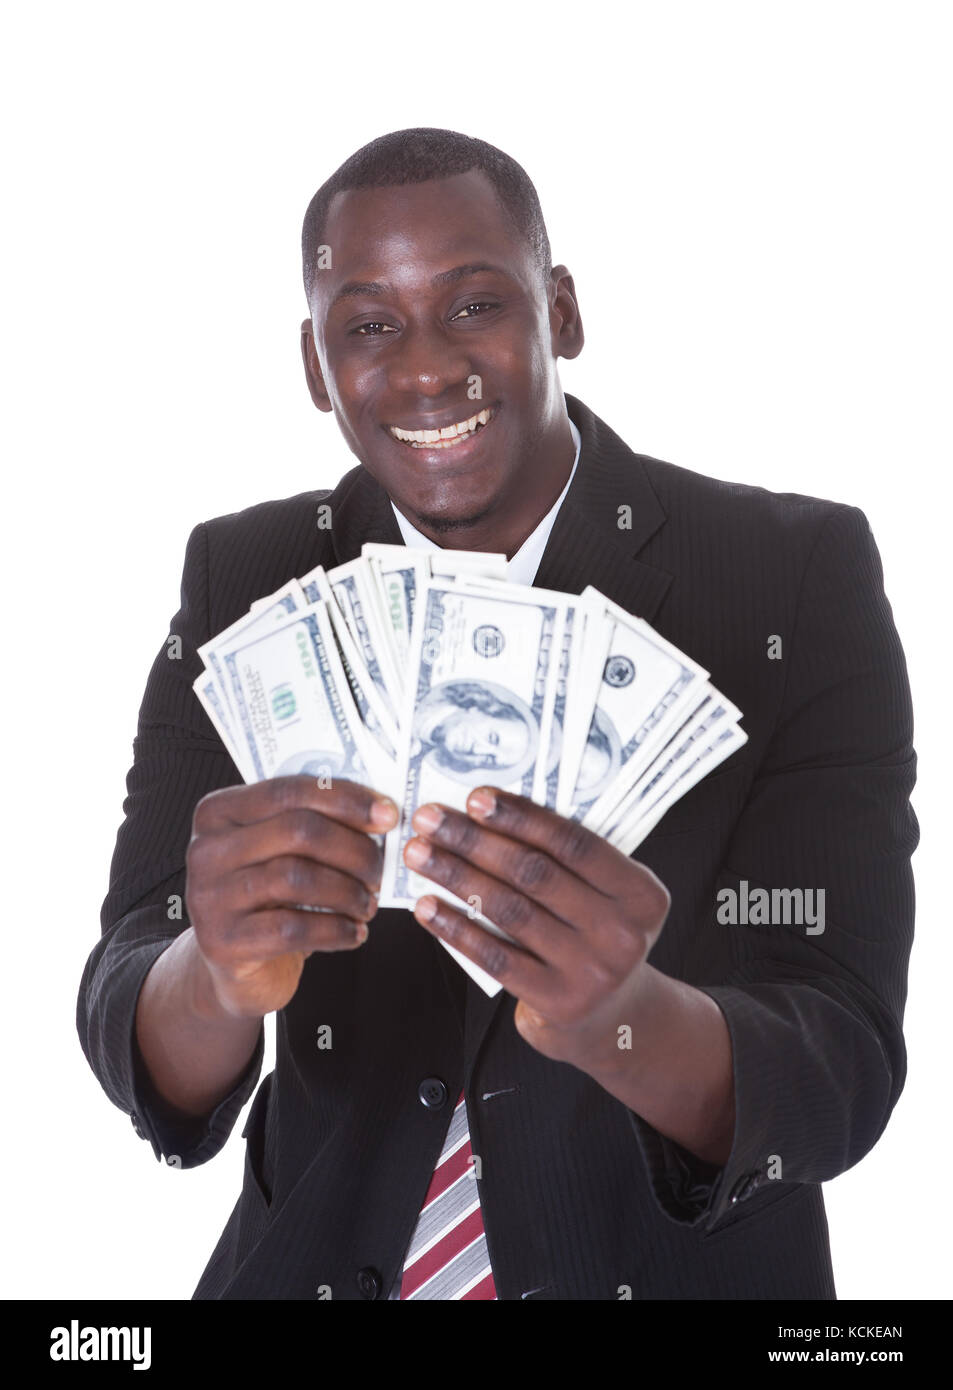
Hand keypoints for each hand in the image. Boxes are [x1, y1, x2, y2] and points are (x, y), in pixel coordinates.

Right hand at [185, 776, 397, 1018]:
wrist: (236, 967)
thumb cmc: (267, 900)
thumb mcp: (278, 854)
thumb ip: (311, 826)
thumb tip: (379, 813)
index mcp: (219, 811)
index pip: (289, 791)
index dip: (346, 800)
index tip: (389, 815)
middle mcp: (205, 849)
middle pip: (298, 831)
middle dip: (353, 849)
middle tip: (380, 870)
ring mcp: (209, 896)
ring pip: (297, 878)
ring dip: (348, 891)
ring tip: (368, 904)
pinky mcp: (221, 942)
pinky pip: (292, 928)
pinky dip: (335, 930)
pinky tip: (355, 934)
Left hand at [402, 788, 670, 1070]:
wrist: (611, 1018)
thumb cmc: (594, 940)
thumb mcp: (605, 899)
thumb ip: (567, 864)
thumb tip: (490, 815)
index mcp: (641, 893)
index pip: (575, 843)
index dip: (522, 818)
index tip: (477, 798)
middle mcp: (622, 932)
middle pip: (535, 873)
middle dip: (475, 840)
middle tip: (431, 819)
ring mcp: (591, 971)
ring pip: (510, 910)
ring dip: (456, 876)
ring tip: (419, 854)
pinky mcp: (557, 1001)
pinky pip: (496, 956)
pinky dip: (456, 928)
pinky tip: (427, 907)